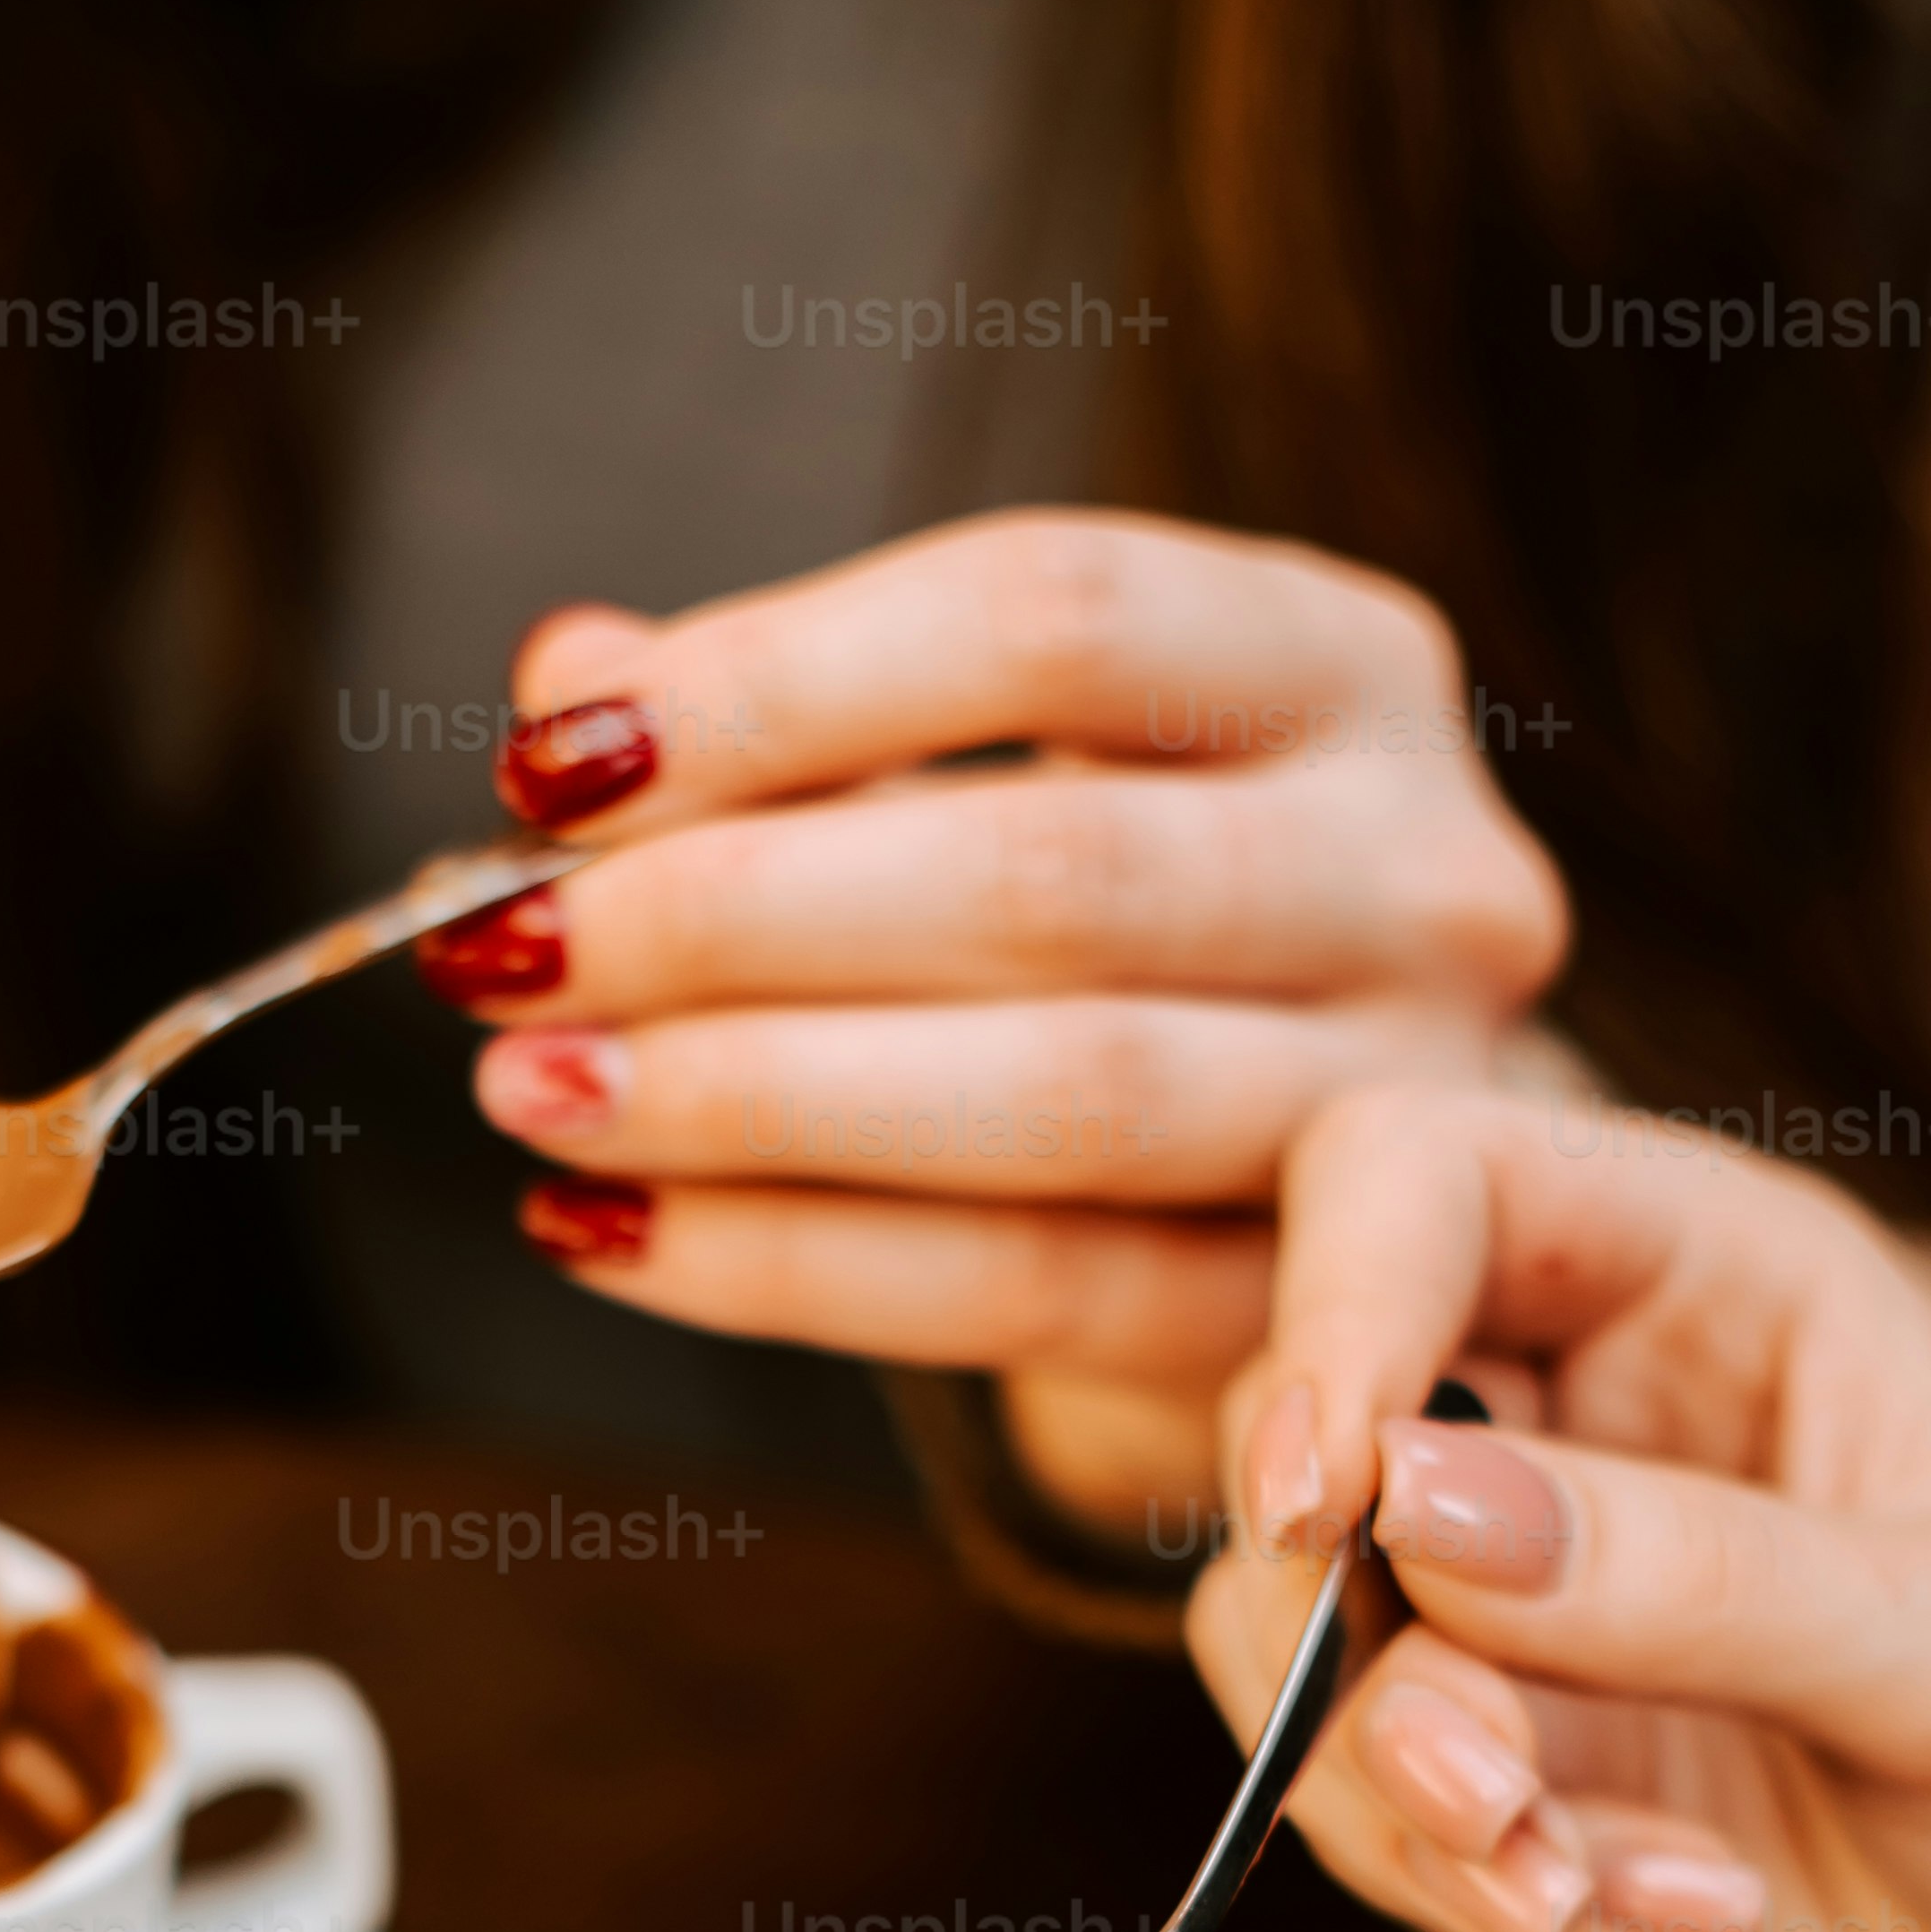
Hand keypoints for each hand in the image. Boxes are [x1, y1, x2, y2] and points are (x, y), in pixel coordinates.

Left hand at [418, 508, 1567, 1535]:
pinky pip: (1038, 1292)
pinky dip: (794, 1268)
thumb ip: (806, 714)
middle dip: (731, 916)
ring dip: (751, 1101)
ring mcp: (1411, 1104)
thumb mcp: (1001, 767)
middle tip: (502, 953)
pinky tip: (609, 1232)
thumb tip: (572, 682)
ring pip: (1061, 1097)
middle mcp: (1428, 869)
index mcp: (1341, 660)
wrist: (1357, 1185)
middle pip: (1050, 874)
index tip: (551, 769)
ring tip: (532, 1093)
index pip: (1051, 618)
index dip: (779, 686)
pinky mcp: (1333, 1313)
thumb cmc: (1134, 927)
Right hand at [1190, 1084, 1930, 1931]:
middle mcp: (1564, 1412)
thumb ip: (1709, 1575)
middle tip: (1488, 1783)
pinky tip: (1655, 1921)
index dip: (1335, 1305)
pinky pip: (1354, 1811)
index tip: (1327, 1498)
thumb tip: (1410, 1506)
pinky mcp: (1479, 1781)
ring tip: (1579, 1887)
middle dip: (1346, 1622)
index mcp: (1700, 1273)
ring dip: (1408, 1791)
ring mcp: (1502, 1609)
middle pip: (1289, 1421)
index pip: (1411, 1177)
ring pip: (1283, 1641)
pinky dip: (1473, 1885)